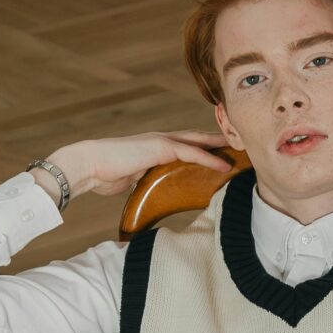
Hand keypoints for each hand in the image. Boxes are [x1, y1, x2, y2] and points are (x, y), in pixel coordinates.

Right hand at [39, 131, 230, 203]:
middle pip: (198, 137)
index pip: (187, 143)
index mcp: (155, 146)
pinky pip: (191, 152)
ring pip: (199, 141)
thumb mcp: (131, 178)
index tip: (225, 149)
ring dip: (221, 145)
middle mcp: (161, 139)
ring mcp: (162, 141)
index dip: (206, 145)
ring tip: (243, 150)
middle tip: (242, 143)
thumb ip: (144, 181)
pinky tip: (224, 165)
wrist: (88, 165)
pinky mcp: (161, 148)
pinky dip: (209, 158)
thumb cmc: (104, 174)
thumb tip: (150, 195)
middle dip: (220, 140)